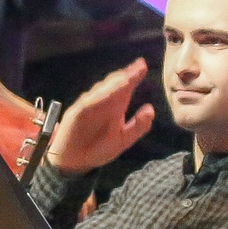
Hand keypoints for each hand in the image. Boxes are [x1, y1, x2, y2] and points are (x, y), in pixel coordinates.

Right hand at [46, 59, 155, 173]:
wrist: (76, 162)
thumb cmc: (99, 149)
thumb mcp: (123, 140)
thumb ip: (138, 127)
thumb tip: (151, 108)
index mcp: (116, 107)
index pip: (125, 88)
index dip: (134, 76)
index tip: (143, 66)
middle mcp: (103, 103)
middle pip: (113, 86)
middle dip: (124, 77)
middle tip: (136, 68)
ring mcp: (89, 106)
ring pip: (100, 92)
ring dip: (112, 85)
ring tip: (125, 78)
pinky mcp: (76, 114)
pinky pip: (86, 104)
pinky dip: (95, 98)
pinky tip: (104, 93)